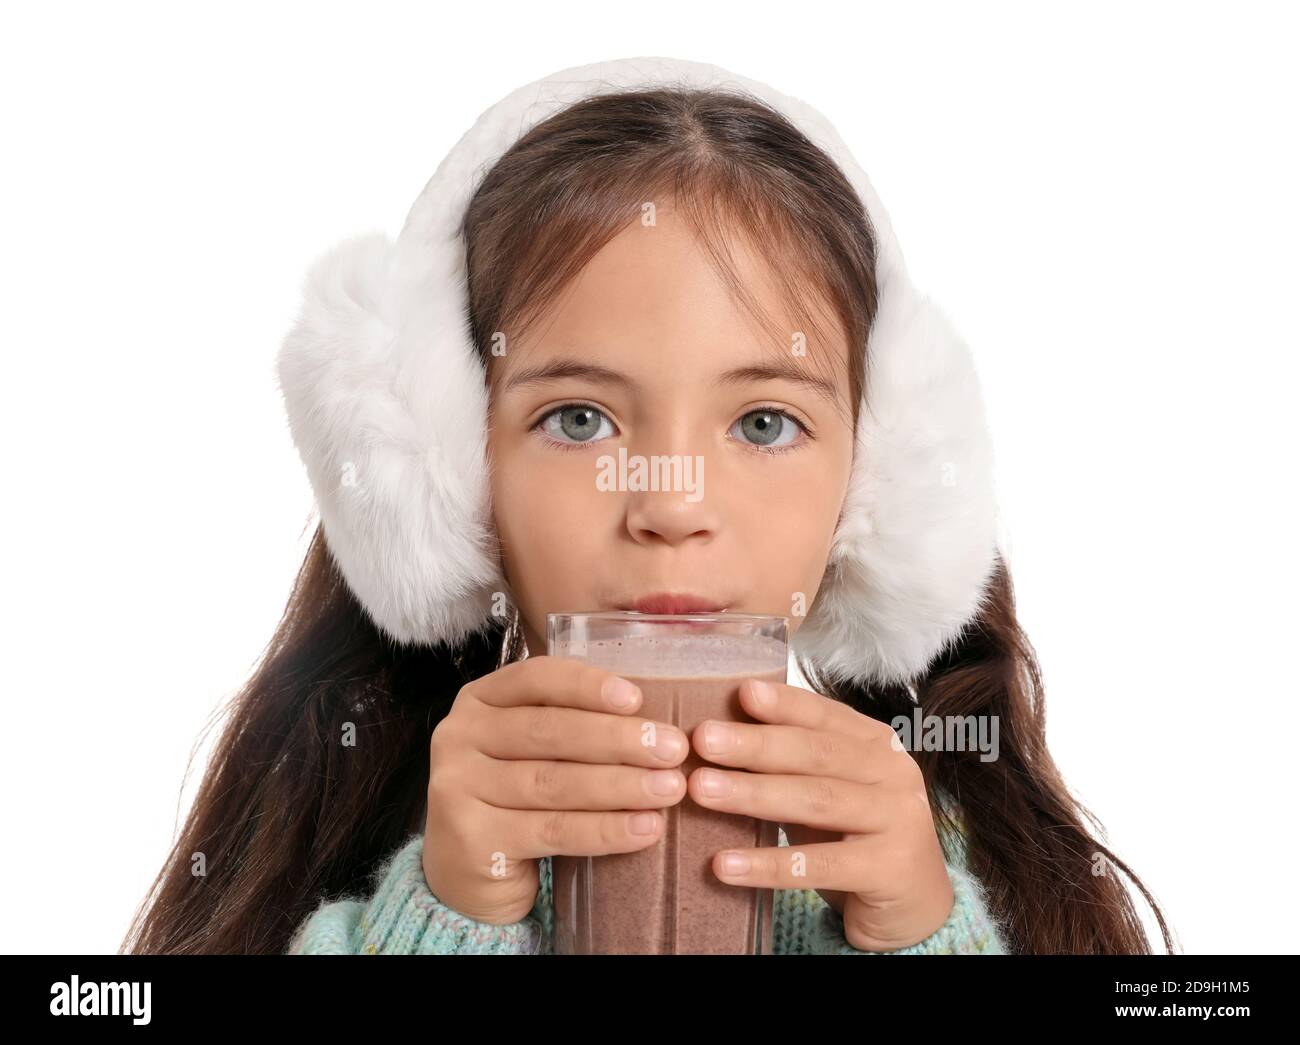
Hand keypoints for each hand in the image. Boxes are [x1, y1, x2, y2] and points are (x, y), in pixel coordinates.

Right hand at [423, 655, 688, 924]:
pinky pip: (553, 831)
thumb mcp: (532, 750)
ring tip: (670, 790)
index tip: (636, 699)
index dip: (587, 685)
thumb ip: (573, 723)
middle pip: (549, 732)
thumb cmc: (515, 797)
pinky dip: (605, 830)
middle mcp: (458, 737)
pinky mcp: (473, 840)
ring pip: (554, 783)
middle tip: (673, 749)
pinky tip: (645, 829)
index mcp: (479, 700)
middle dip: (619, 740)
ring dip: (621, 785)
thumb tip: (654, 718)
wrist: (466, 873)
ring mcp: (458, 789)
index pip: (536, 679)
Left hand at [686, 677, 954, 951]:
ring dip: (753, 794)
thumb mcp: (826, 791)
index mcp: (876, 744)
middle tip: (702, 740)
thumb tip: (715, 737)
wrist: (914, 904)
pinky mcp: (890, 870)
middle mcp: (893, 773)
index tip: (741, 693)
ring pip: (817, 801)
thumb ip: (787, 764)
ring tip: (700, 790)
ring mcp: (899, 820)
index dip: (784, 703)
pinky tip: (723, 865)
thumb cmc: (855, 838)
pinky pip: (820, 865)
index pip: (825, 716)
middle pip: (816, 753)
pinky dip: (768, 865)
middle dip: (754, 745)